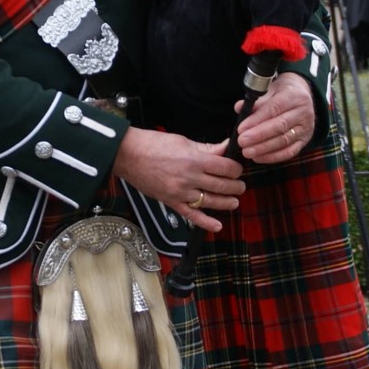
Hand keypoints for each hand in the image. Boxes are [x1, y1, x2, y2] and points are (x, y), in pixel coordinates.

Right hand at [111, 128, 243, 232]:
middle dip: (235, 186)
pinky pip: (191, 214)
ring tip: (234, 201)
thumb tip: (225, 148)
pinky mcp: (171, 202)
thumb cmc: (154, 144)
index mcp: (195, 159)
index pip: (226, 168)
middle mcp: (190, 178)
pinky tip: (217, 226)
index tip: (237, 169)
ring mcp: (181, 192)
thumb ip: (207, 148)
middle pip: (222, 185)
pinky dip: (205, 222)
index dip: (236, 169)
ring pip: (211, 201)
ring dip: (226, 203)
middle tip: (240, 185)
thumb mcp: (184, 141)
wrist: (128, 155)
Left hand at [235, 72, 315, 166]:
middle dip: (259, 136)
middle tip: (242, 142)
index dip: (257, 120)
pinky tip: (258, 157)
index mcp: (293, 96)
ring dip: (263, 149)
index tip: (241, 128)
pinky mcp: (305, 140)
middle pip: (280, 127)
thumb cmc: (282, 92)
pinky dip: (273, 157)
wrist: (303, 95)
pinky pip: (289, 152)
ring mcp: (306, 128)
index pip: (274, 109)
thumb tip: (239, 108)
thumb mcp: (270, 90)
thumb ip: (255, 101)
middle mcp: (303, 112)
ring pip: (284, 141)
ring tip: (247, 151)